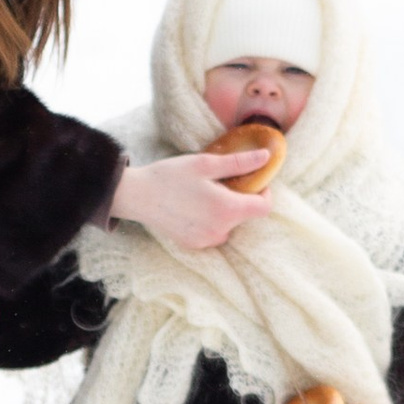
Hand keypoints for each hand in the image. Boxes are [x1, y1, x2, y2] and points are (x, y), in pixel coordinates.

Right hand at [108, 149, 274, 250]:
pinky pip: (213, 233)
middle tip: (220, 182)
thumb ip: (239, 163)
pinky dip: (210, 220)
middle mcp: (220, 231)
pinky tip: (193, 207)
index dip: (264, 193)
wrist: (137, 196)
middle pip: (246, 215)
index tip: (254, 181)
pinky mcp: (193, 245)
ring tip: (204, 194)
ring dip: (225, 210)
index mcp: (227, 209)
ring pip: (230, 225)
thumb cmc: (171, 176)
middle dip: (240, 198)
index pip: (264, 208)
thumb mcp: (206, 164)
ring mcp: (206, 241)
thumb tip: (266, 158)